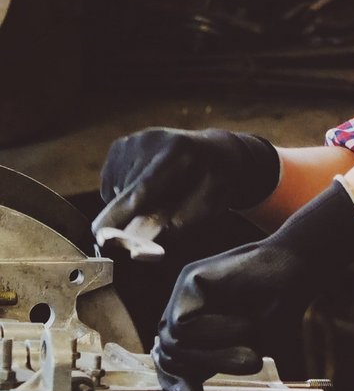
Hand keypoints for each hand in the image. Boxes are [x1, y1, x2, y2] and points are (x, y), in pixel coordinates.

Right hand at [93, 127, 280, 237]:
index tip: (101, 235)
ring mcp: (133, 140)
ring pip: (114, 191)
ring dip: (128, 204)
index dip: (121, 213)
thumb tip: (139, 251)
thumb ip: (175, 227)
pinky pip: (110, 183)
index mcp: (179, 151)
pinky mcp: (120, 145)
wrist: (215, 152)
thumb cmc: (215, 185)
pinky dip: (122, 193)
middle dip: (130, 216)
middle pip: (125, 192)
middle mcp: (151, 140)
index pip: (143, 188)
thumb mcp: (207, 207)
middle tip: (160, 215)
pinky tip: (146, 188)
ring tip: (159, 196)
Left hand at [151, 179, 353, 390]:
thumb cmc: (278, 310)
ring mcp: (184, 290)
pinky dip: (214, 333)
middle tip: (248, 364)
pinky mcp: (190, 278)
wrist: (298, 269)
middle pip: (167, 353)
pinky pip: (182, 324)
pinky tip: (243, 322)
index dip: (174, 383)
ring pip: (173, 342)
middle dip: (200, 369)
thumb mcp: (244, 349)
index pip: (168, 359)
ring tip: (251, 350)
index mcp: (194, 325)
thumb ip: (214, 365)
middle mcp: (184, 306)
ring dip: (215, 355)